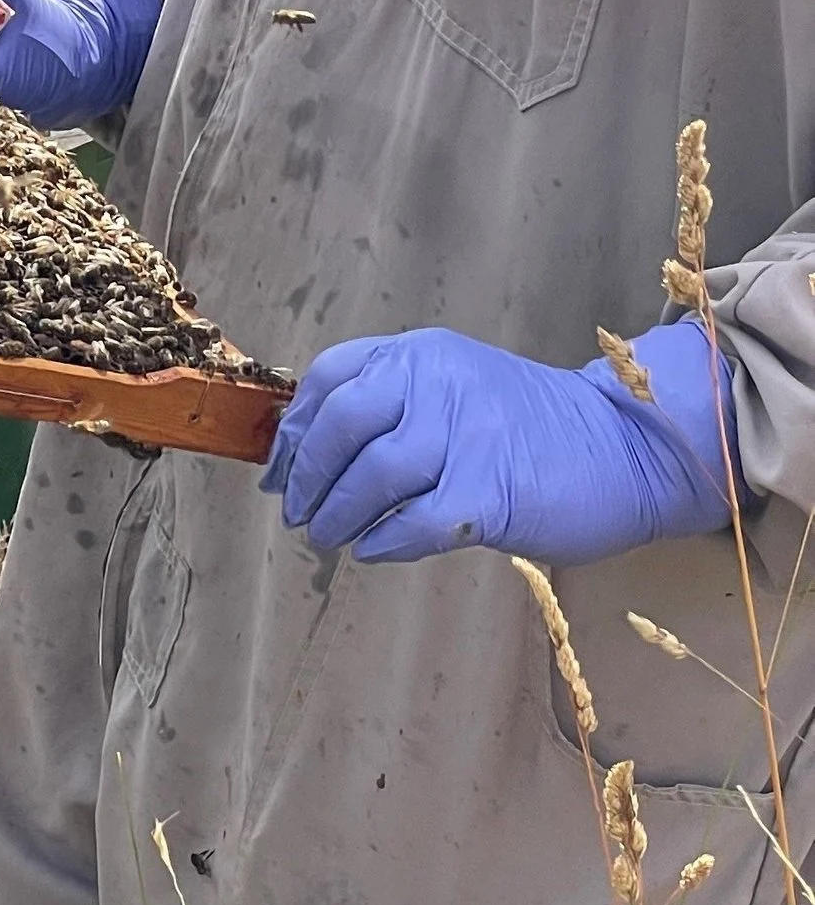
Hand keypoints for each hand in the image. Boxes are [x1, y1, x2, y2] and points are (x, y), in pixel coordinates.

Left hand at [262, 322, 735, 564]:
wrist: (626, 448)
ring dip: (336, 515)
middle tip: (296, 511)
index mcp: (421, 354)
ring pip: (370, 477)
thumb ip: (391, 407)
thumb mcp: (455, 391)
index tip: (278, 469)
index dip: (295, 430)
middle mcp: (438, 382)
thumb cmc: (529, 428)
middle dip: (306, 476)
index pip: (331, 378)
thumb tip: (306, 455)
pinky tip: (376, 549)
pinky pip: (414, 523)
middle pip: (341, 426)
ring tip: (328, 537)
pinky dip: (385, 542)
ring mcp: (466, 435)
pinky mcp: (490, 492)